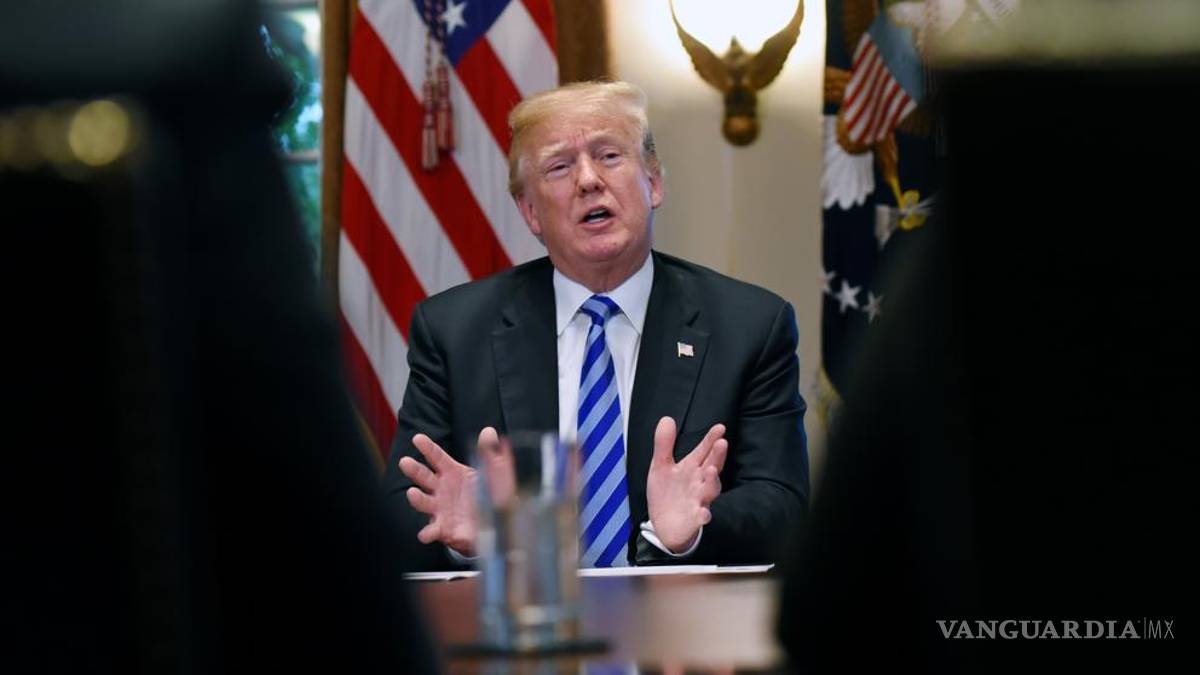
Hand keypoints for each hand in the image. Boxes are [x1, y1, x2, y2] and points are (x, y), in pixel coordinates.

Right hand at [399, 427, 502, 556]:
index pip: (437, 456)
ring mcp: (441, 509)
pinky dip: (428, 533)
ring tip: (412, 493)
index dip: (427, 447)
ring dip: (417, 498)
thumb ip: (490, 452)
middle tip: (405, 462)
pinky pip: (433, 530)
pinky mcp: (445, 528)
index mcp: (452, 472)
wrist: (498, 522)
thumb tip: (489, 432)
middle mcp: (442, 489)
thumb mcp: (495, 471)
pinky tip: (425, 534)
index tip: (418, 438)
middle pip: (424, 477)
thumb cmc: (492, 493)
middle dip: (414, 470)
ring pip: (424, 502)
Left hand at [646, 417, 727, 552]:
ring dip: (712, 481)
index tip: (720, 427)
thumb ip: (664, 444)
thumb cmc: (667, 495)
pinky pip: (702, 517)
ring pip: (711, 490)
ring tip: (711, 470)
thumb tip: (666, 419)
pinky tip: (704, 513)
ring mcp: (699, 500)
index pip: (704, 450)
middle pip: (712, 466)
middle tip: (722, 443)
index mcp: (691, 468)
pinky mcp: (695, 519)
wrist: (663, 526)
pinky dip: (704, 515)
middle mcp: (699, 482)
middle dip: (717, 456)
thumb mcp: (661, 466)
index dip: (712, 439)